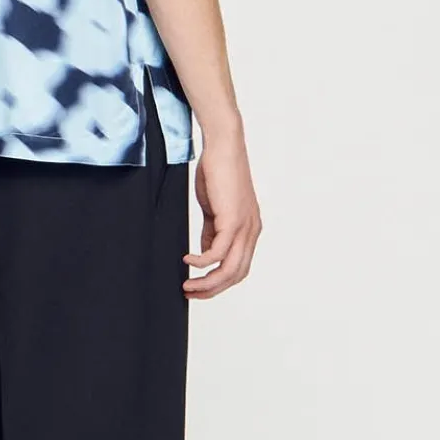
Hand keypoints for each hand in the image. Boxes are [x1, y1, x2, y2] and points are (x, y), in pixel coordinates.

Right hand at [185, 130, 259, 296]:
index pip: (239, 268)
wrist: (223, 147)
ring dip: (207, 282)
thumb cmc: (218, 173)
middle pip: (235, 274)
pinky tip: (188, 260)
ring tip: (187, 284)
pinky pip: (217, 252)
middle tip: (190, 292)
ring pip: (229, 269)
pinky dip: (201, 261)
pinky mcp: (232, 219)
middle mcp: (251, 231)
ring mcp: (244, 226)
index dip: (219, 282)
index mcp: (249, 230)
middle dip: (212, 289)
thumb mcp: (215, 210)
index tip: (198, 287)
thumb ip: (212, 232)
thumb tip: (204, 253)